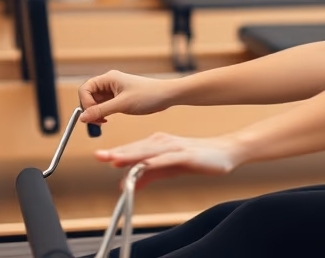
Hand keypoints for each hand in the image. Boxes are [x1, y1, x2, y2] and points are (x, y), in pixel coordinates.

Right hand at [78, 70, 174, 123]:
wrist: (167, 96)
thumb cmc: (148, 95)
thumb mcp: (122, 105)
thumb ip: (101, 111)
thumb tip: (82, 117)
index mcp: (109, 78)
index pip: (85, 89)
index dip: (85, 103)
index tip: (92, 115)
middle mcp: (109, 83)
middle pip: (89, 96)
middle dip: (89, 110)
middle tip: (98, 122)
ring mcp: (114, 90)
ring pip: (96, 102)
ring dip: (96, 113)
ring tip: (104, 122)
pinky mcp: (119, 98)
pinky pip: (104, 105)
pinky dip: (103, 113)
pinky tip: (108, 119)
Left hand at [96, 132, 244, 186]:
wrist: (225, 151)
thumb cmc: (197, 158)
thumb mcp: (169, 169)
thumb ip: (148, 175)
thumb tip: (125, 183)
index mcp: (159, 143)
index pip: (134, 148)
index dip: (117, 152)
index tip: (99, 155)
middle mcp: (164, 142)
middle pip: (137, 148)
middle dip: (118, 152)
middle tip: (100, 155)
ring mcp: (175, 147)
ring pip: (149, 151)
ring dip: (132, 155)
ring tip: (116, 158)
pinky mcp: (187, 155)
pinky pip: (168, 159)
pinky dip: (156, 161)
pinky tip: (146, 164)